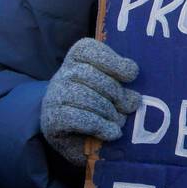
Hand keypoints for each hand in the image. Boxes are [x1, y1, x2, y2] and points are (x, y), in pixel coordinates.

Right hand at [41, 38, 140, 166]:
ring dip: (109, 112)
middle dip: (116, 92)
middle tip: (129, 106)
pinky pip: (79, 119)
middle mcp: (62, 74)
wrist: (73, 138)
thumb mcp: (111, 93)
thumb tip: (134, 98)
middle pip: (91, 75)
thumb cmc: (97, 108)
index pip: (89, 50)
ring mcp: (54, 96)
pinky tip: (113, 133)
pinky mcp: (52, 119)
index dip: (112, 61)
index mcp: (77, 60)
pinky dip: (101, 126)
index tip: (131, 75)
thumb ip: (121, 89)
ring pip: (86, 97)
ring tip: (119, 122)